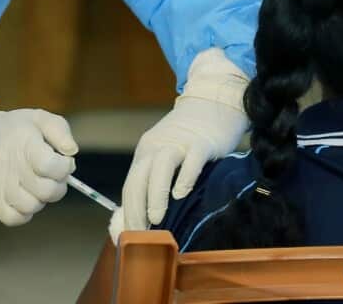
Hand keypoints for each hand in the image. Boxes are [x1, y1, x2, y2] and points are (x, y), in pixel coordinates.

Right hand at [0, 108, 76, 225]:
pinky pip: (16, 219)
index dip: (65, 167)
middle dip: (58, 183)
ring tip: (36, 183)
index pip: (51, 166)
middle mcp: (9, 167)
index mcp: (23, 144)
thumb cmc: (14, 131)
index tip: (63, 161)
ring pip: (33, 206)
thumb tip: (72, 152)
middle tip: (51, 173)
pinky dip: (25, 212)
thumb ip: (60, 131)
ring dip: (41, 198)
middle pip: (47, 190)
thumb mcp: (38, 118)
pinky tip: (25, 195)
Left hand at [121, 50, 248, 230]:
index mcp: (146, 153)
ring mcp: (180, 143)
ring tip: (156, 219)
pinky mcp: (203, 143)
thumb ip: (155, 181)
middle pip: (140, 177)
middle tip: (139, 235)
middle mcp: (158, 147)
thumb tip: (142, 218)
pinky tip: (181, 194)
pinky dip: (184, 177)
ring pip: (160, 167)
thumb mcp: (166, 157)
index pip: (131, 185)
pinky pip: (191, 160)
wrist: (213, 105)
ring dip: (155, 194)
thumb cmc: (190, 140)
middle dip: (137, 208)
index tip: (131, 237)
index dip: (129, 212)